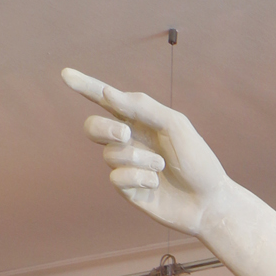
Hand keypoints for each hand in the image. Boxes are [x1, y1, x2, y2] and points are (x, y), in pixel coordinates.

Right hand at [63, 72, 229, 238]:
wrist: (210, 202)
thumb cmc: (198, 161)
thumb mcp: (175, 126)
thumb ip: (143, 107)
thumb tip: (107, 94)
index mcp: (139, 120)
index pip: (106, 100)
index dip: (85, 87)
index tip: (65, 74)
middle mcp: (129, 142)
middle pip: (93, 128)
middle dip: (104, 129)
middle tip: (126, 135)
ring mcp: (127, 166)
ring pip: (110, 154)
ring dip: (137, 158)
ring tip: (161, 166)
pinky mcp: (129, 190)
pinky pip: (117, 177)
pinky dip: (137, 177)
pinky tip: (155, 183)